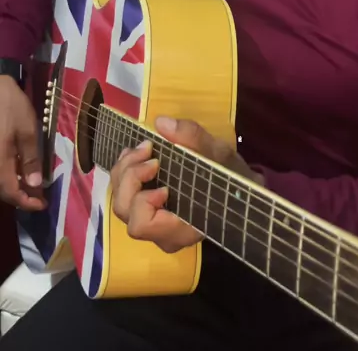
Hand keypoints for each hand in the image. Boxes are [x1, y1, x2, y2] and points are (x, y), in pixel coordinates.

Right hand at [0, 76, 45, 210]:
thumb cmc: (10, 107)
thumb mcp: (28, 130)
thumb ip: (30, 159)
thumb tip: (34, 185)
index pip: (10, 193)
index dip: (26, 202)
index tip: (42, 205)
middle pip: (2, 190)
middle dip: (20, 196)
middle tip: (38, 195)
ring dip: (13, 186)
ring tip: (30, 183)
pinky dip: (6, 174)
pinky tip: (18, 169)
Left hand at [111, 116, 262, 253]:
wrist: (236, 185)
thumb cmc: (230, 176)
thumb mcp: (219, 154)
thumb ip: (194, 139)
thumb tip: (161, 124)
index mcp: (184, 228)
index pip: (146, 226)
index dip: (144, 203)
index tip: (164, 184)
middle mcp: (164, 233)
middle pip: (128, 215)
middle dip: (132, 180)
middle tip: (150, 152)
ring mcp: (153, 223)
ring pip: (121, 205)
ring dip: (126, 172)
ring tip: (144, 147)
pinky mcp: (146, 209)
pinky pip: (124, 195)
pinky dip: (125, 171)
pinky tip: (137, 152)